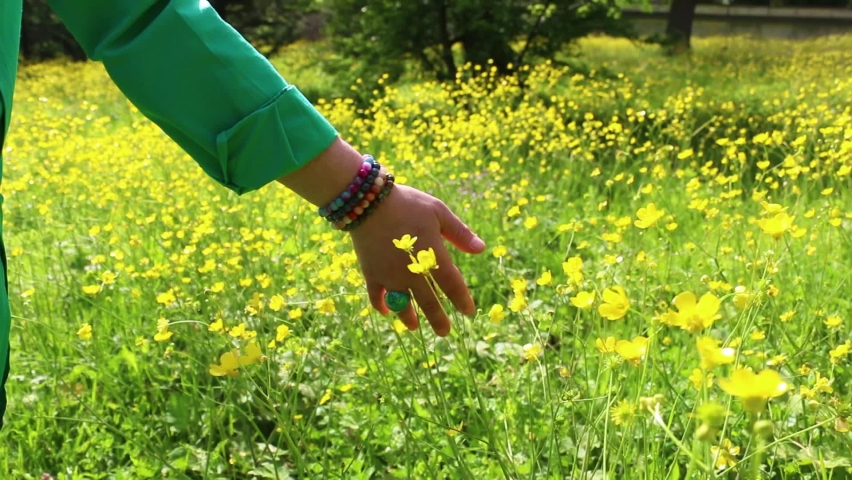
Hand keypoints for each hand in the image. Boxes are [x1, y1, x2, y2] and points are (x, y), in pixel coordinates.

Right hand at [349, 184, 485, 335]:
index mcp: (431, 255)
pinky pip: (376, 295)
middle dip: (437, 319)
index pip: (452, 284)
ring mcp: (389, 275)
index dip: (461, 299)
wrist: (366, 200)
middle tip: (445, 333)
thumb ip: (459, 233)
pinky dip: (381, 305)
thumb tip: (481, 249)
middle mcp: (411, 271)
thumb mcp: (438, 211)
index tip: (468, 311)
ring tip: (414, 327)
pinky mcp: (371, 272)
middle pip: (428, 301)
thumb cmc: (407, 203)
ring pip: (402, 304)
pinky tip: (387, 312)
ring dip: (409, 318)